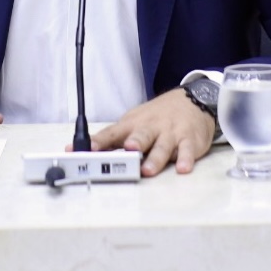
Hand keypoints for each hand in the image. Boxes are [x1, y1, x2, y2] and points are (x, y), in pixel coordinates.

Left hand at [88, 89, 215, 176]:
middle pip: (141, 136)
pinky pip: (188, 151)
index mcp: (132, 125)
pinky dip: (186, 159)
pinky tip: (183, 168)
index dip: (100, 141)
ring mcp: (170, 133)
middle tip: (128, 150)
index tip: (88, 149)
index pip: (113, 133)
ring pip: (163, 146)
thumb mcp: (133, 124)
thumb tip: (79, 152)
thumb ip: (110, 140)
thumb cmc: (155, 118)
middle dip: (134, 143)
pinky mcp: (189, 140)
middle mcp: (151, 128)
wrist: (191, 100)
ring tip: (148, 170)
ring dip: (155, 158)